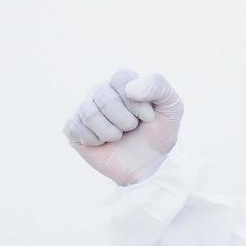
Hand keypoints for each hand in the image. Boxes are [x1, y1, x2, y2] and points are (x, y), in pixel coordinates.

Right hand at [64, 69, 183, 185]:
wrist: (148, 166)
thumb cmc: (158, 133)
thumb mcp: (171, 108)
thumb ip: (158, 87)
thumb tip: (130, 89)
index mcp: (122, 82)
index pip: (121, 79)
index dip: (136, 103)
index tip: (148, 118)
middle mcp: (101, 91)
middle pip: (105, 99)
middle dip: (125, 121)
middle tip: (132, 129)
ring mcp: (85, 108)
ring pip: (90, 114)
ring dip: (111, 133)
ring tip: (118, 137)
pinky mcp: (73, 128)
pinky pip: (74, 128)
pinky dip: (94, 141)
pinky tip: (103, 143)